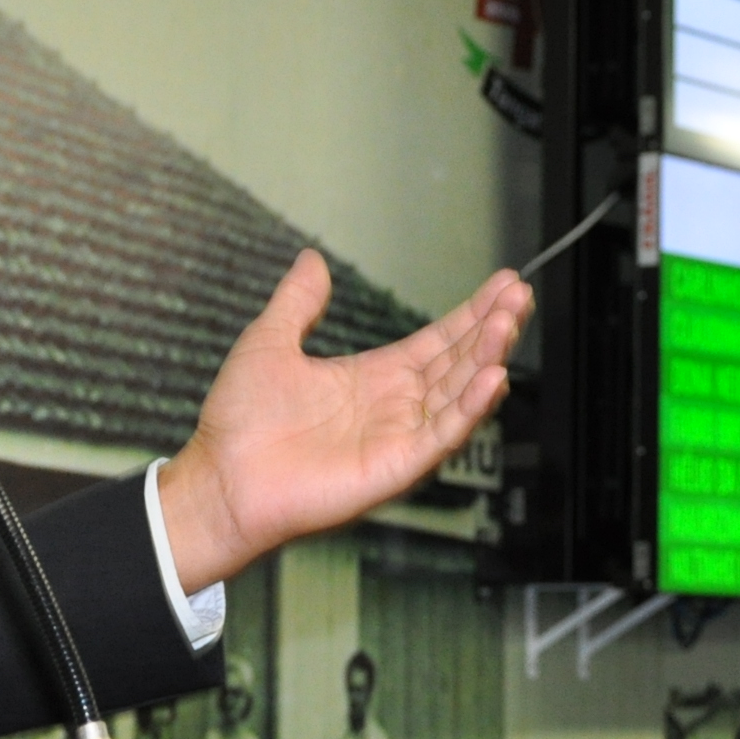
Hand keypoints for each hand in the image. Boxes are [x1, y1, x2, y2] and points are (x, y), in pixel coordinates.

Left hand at [156, 251, 529, 592]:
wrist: (220, 479)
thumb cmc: (239, 423)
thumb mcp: (269, 342)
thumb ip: (298, 302)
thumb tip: (313, 260)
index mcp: (372, 378)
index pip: (437, 341)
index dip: (471, 314)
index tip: (503, 284)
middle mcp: (394, 407)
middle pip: (459, 363)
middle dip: (492, 328)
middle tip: (519, 295)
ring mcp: (398, 437)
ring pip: (459, 393)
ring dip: (488, 358)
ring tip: (509, 322)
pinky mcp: (395, 466)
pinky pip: (442, 434)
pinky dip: (471, 408)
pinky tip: (493, 377)